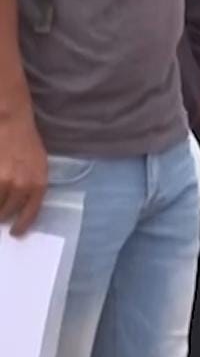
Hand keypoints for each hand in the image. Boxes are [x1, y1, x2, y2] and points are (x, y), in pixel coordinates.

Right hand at [0, 115, 48, 233]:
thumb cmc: (27, 144)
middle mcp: (20, 185)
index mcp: (38, 183)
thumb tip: (21, 210)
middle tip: (0, 214)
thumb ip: (32, 188)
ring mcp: (2, 181)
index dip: (20, 226)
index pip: (29, 214)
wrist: (11, 123)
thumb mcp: (38, 167)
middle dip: (2, 215)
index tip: (15, 233)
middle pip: (6, 213)